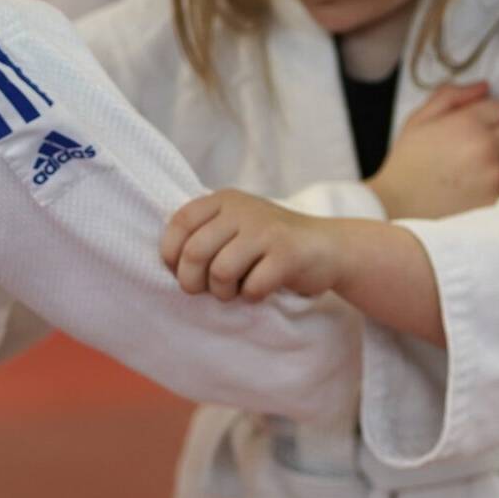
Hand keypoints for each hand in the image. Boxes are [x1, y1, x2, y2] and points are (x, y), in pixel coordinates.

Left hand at [162, 189, 340, 301]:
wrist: (328, 247)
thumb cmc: (271, 244)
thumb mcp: (236, 225)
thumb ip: (205, 234)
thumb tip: (170, 264)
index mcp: (224, 200)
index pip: (180, 223)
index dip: (171, 254)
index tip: (180, 271)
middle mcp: (243, 210)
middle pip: (195, 252)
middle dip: (192, 282)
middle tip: (204, 291)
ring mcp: (266, 230)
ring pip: (220, 272)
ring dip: (222, 293)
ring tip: (234, 291)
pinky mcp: (287, 254)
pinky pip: (252, 286)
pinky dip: (252, 297)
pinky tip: (261, 290)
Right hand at [369, 82, 498, 220]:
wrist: (394, 207)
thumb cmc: (407, 163)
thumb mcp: (420, 119)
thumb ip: (452, 96)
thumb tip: (486, 87)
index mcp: (469, 122)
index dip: (493, 118)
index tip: (481, 129)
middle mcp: (486, 146)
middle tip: (481, 152)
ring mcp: (494, 176)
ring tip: (482, 172)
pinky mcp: (496, 202)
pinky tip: (482, 190)